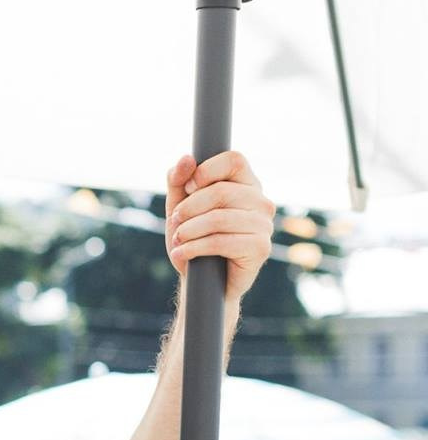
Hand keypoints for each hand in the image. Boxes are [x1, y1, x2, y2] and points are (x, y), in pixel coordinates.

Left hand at [164, 151, 275, 303]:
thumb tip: (187, 158)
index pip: (234, 159)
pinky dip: (193, 248)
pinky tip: (181, 253)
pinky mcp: (260, 248)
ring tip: (178, 240)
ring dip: (188, 231)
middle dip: (189, 208)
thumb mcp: (179, 207)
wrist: (202, 281)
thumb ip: (178, 181)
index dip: (206, 171)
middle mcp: (261, 201)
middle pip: (222, 191)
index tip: (187, 188)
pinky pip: (221, 242)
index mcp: (246, 184)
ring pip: (219, 218)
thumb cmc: (193, 239)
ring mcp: (264, 225)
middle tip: (175, 221)